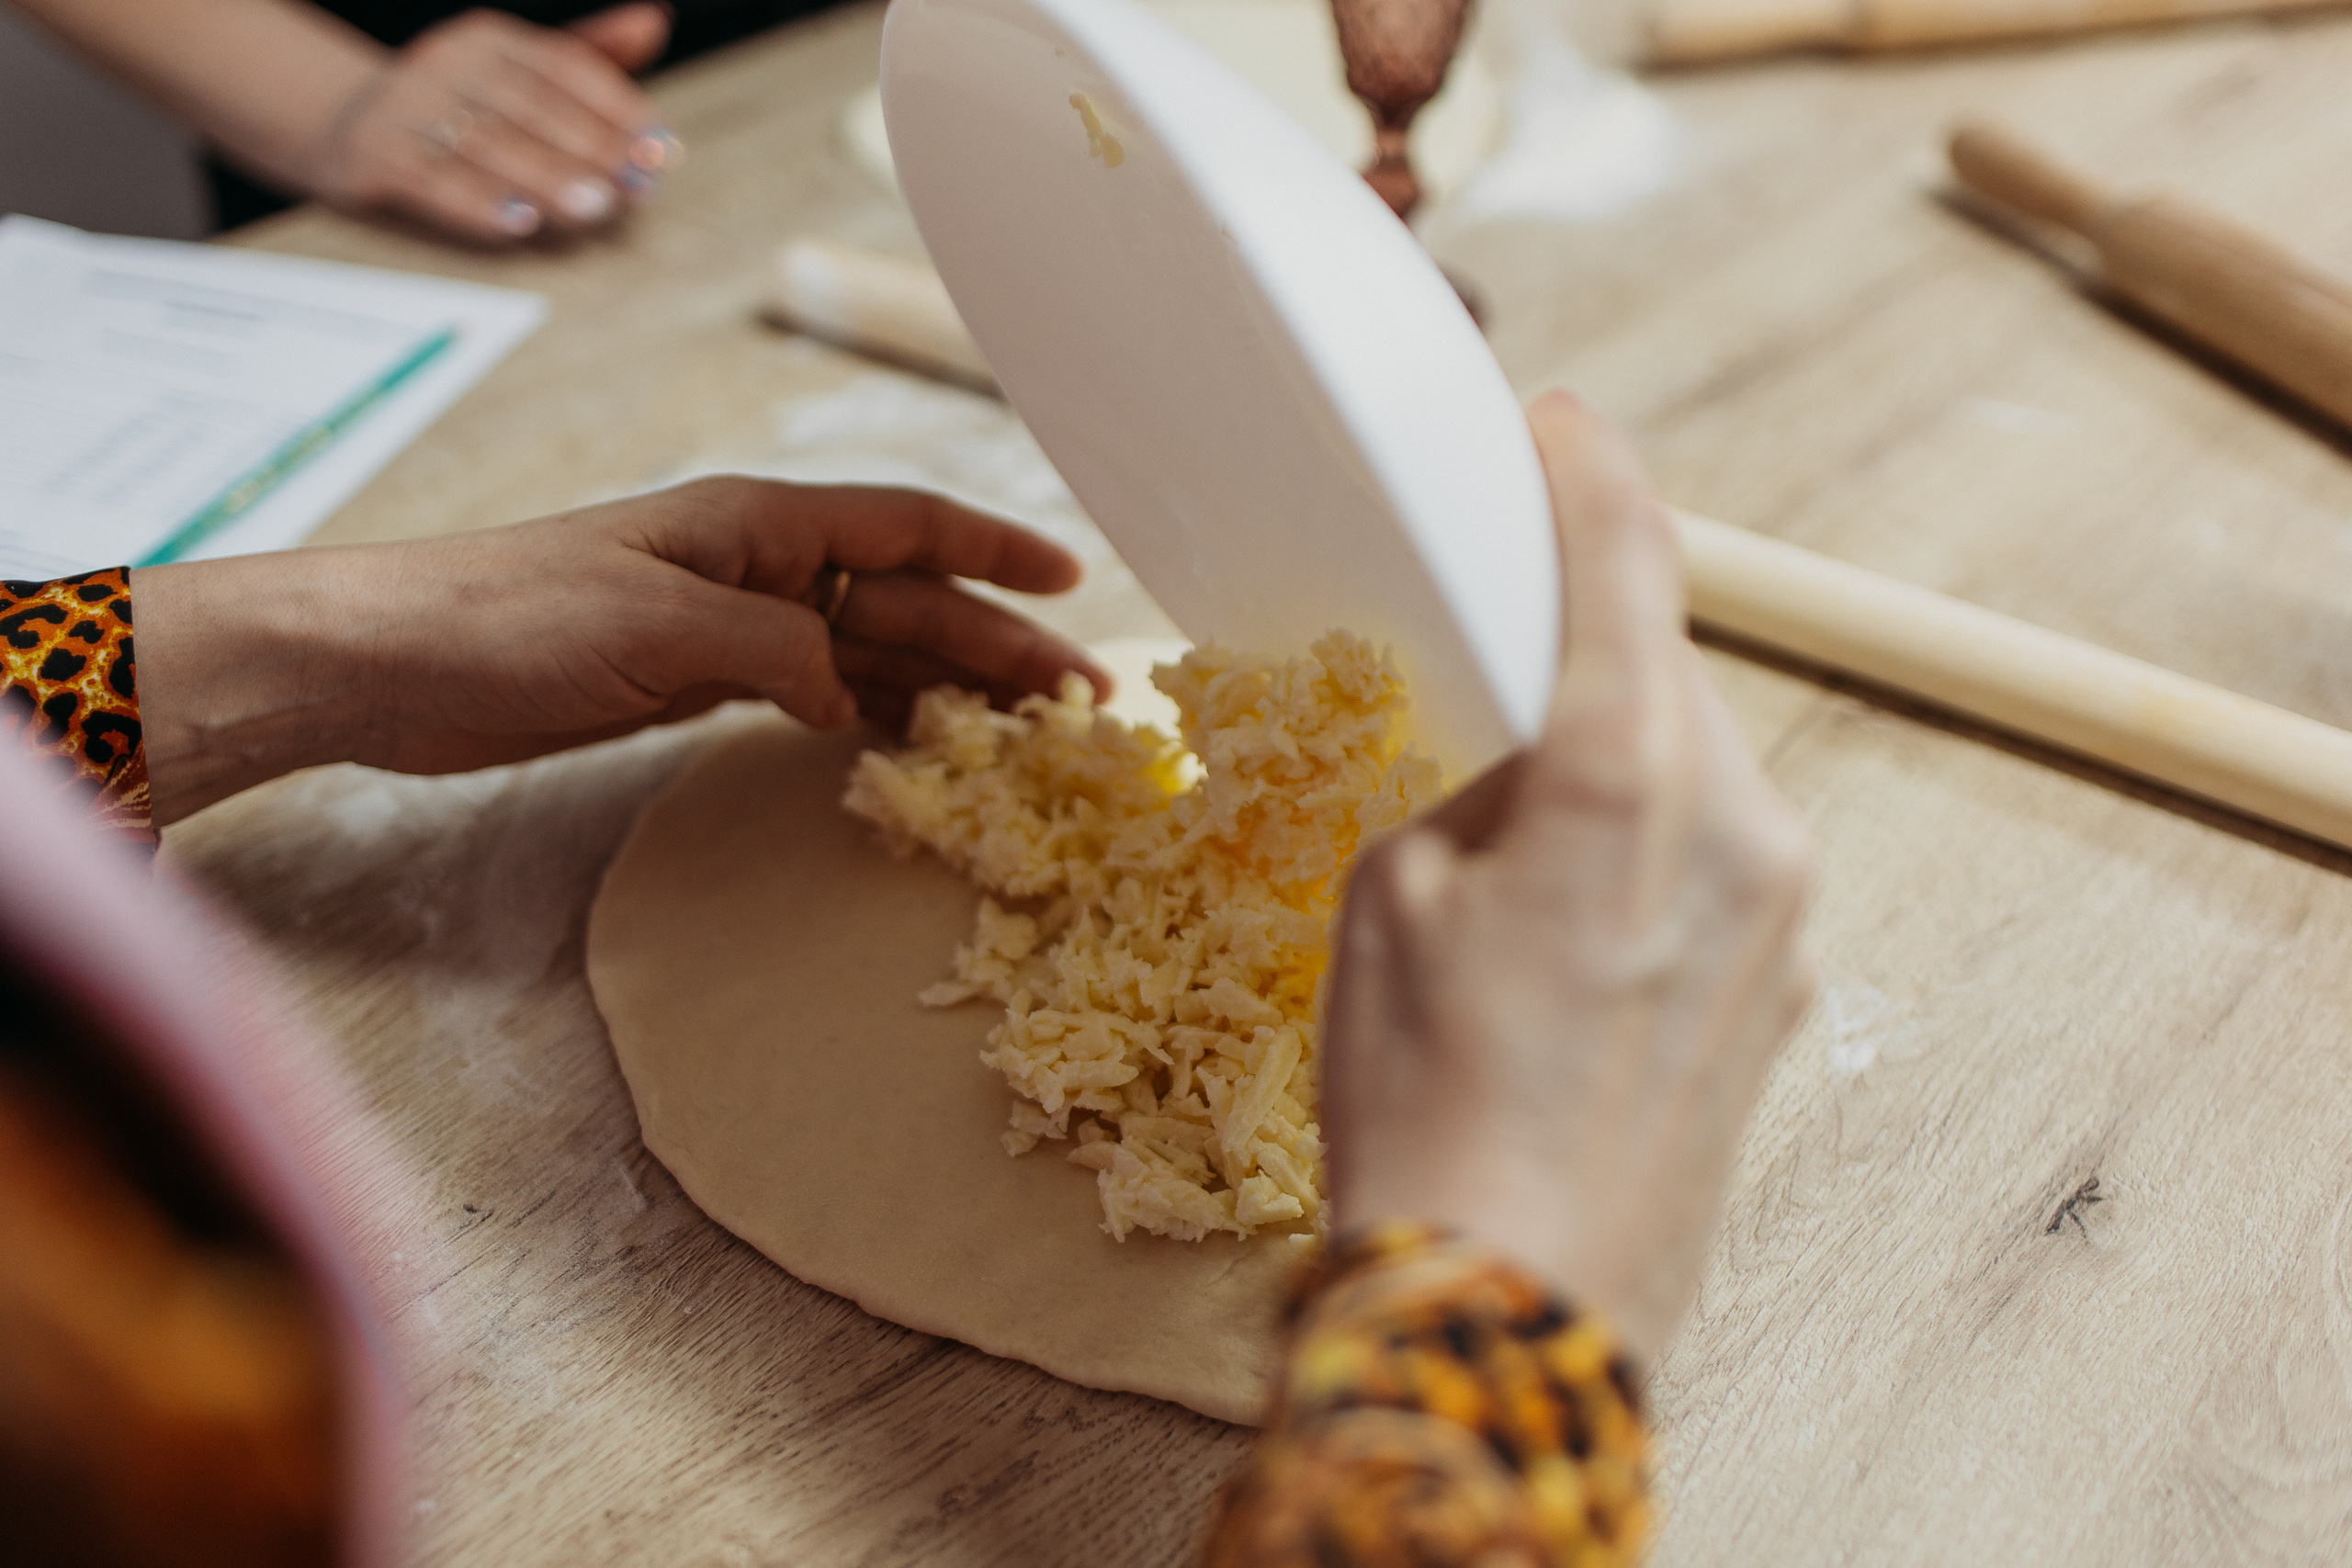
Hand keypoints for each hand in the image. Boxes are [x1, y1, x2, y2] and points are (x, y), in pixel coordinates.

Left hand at [133, 477, 1107, 825]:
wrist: (390, 664)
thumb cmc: (511, 618)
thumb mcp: (657, 624)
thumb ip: (774, 650)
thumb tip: (850, 692)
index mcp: (755, 525)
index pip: (904, 527)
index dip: (992, 552)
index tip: (1072, 581)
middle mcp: (756, 567)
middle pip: (905, 601)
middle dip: (995, 643)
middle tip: (1080, 702)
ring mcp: (730, 625)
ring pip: (869, 652)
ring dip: (947, 687)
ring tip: (1026, 735)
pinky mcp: (696, 681)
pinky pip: (816, 694)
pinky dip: (872, 718)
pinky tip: (914, 747)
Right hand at [306, 4, 678, 242]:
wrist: (342, 127)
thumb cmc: (454, 108)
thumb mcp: (517, 75)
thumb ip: (588, 56)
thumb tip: (654, 20)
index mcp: (488, 39)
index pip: (560, 66)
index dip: (614, 107)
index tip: (659, 147)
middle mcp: (445, 63)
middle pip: (527, 106)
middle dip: (588, 148)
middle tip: (635, 187)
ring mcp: (404, 107)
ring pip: (483, 144)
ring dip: (544, 177)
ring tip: (594, 206)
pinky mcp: (372, 155)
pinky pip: (430, 180)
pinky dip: (476, 203)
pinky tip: (518, 222)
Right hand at [1321, 392, 1816, 1363]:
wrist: (1513, 1303)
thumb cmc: (1427, 1107)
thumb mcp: (1389, 899)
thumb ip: (1469, 788)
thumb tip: (1513, 774)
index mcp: (1630, 780)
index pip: (1628, 566)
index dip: (1590, 473)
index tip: (1565, 423)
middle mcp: (1740, 830)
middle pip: (1666, 674)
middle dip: (1583, 652)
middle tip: (1495, 654)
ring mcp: (1781, 918)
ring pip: (1696, 771)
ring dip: (1616, 762)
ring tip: (1515, 832)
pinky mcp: (1785, 992)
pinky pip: (1717, 866)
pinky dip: (1650, 852)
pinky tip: (1567, 923)